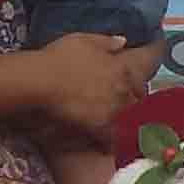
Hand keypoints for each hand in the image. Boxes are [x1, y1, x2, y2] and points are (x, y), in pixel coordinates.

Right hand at [30, 31, 144, 134]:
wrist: (41, 80)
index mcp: (122, 69)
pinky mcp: (101, 125)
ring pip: (129, 119)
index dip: (140, 86)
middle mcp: (122, 90)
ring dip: (126, 122)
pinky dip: (112, 140)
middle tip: (127, 109)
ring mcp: (113, 109)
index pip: (142, 81)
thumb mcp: (83, 40)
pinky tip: (108, 143)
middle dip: (135, 105)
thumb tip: (123, 41)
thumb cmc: (59, 57)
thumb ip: (106, 41)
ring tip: (119, 127)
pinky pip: (114, 137)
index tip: (135, 91)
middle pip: (139, 102)